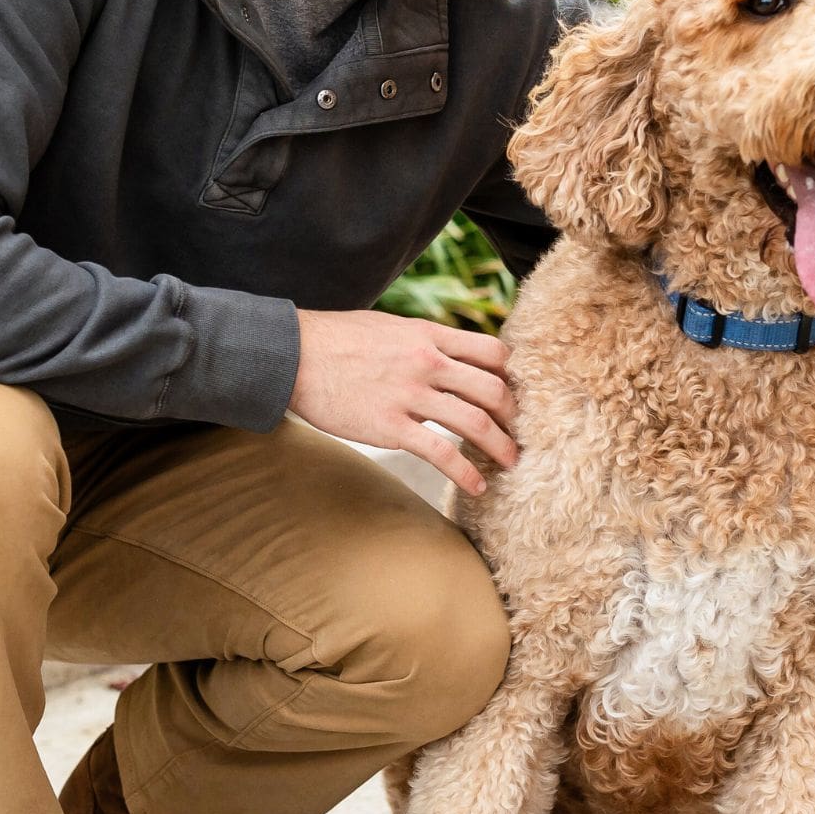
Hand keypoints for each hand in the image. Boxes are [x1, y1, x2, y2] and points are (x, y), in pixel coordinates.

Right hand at [290, 310, 518, 497]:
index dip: (512, 377)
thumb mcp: (389, 327)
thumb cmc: (336, 340)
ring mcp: (410, 395)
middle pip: (493, 389)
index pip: (492, 353)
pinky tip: (476, 486)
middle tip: (521, 434)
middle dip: (515, 416)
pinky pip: (440, 453)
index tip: (516, 396)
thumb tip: (445, 354)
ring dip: (501, 446)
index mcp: (429, 335)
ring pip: (475, 422)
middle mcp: (427, 362)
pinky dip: (464, 473)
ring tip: (511, 463)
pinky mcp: (390, 426)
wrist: (293, 355)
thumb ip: (422, 341)